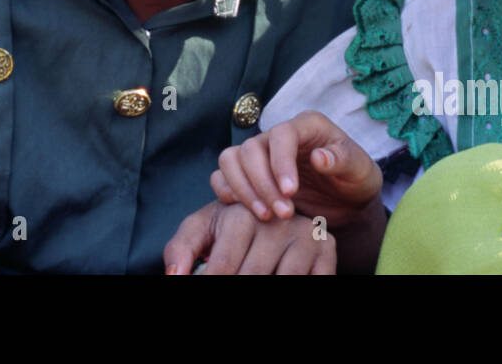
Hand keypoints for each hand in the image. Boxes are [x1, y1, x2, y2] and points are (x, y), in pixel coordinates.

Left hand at [164, 200, 335, 273]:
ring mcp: (304, 234)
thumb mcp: (203, 230)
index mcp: (241, 214)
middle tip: (232, 291)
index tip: (204, 286)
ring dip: (268, 288)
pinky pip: (314, 280)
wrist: (275, 209)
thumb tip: (175, 277)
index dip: (211, 283)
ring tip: (257, 284)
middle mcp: (276, 221)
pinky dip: (298, 288)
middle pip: (252, 276)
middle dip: (237, 287)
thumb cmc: (230, 228)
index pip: (223, 267)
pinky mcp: (327, 247)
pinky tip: (277, 280)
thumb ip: (182, 249)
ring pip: (284, 281)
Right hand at [211, 110, 380, 227]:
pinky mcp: (247, 176)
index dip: (281, 162)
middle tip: (283, 213)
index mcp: (306, 126)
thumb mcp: (361, 170)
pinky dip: (228, 193)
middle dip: (263, 184)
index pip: (282, 134)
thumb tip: (319, 157)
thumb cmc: (355, 181)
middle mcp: (277, 136)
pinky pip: (222, 177)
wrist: (346, 204)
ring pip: (230, 160)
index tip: (291, 192)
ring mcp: (259, 155)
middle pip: (251, 149)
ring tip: (266, 216)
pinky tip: (248, 214)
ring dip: (243, 189)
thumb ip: (344, 159)